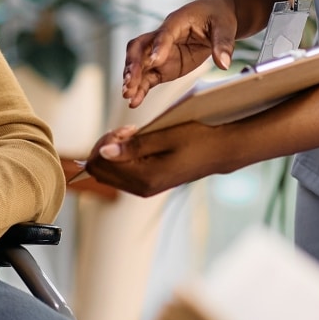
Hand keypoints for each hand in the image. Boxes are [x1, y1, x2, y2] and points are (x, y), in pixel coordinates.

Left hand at [82, 120, 227, 197]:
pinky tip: (138, 145)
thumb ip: (133, 146)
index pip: (102, 163)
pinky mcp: (147, 186)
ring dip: (114, 151)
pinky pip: (120, 174)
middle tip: (129, 131)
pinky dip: (122, 158)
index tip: (127, 130)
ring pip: (107, 173)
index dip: (106, 141)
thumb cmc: (196, 139)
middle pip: (99, 170)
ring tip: (134, 136)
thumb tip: (103, 153)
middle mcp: (141, 189)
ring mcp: (144, 189)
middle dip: (106, 146)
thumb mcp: (165, 136)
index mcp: (144, 178)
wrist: (219, 152)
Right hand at [122, 0, 239, 106]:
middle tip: (130, 81)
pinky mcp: (162, 67)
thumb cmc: (217, 17)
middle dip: (133, 65)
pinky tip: (135, 102)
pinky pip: (147, 78)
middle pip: (139, 48)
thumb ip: (223, 44)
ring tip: (128, 95)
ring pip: (139, 64)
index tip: (155, 61)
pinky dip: (140, 89)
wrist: (213, 17)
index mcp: (176, 22)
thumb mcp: (225, 27)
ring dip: (132, 79)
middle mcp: (162, 37)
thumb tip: (224, 64)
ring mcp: (160, 53)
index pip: (164, 34)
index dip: (159, 46)